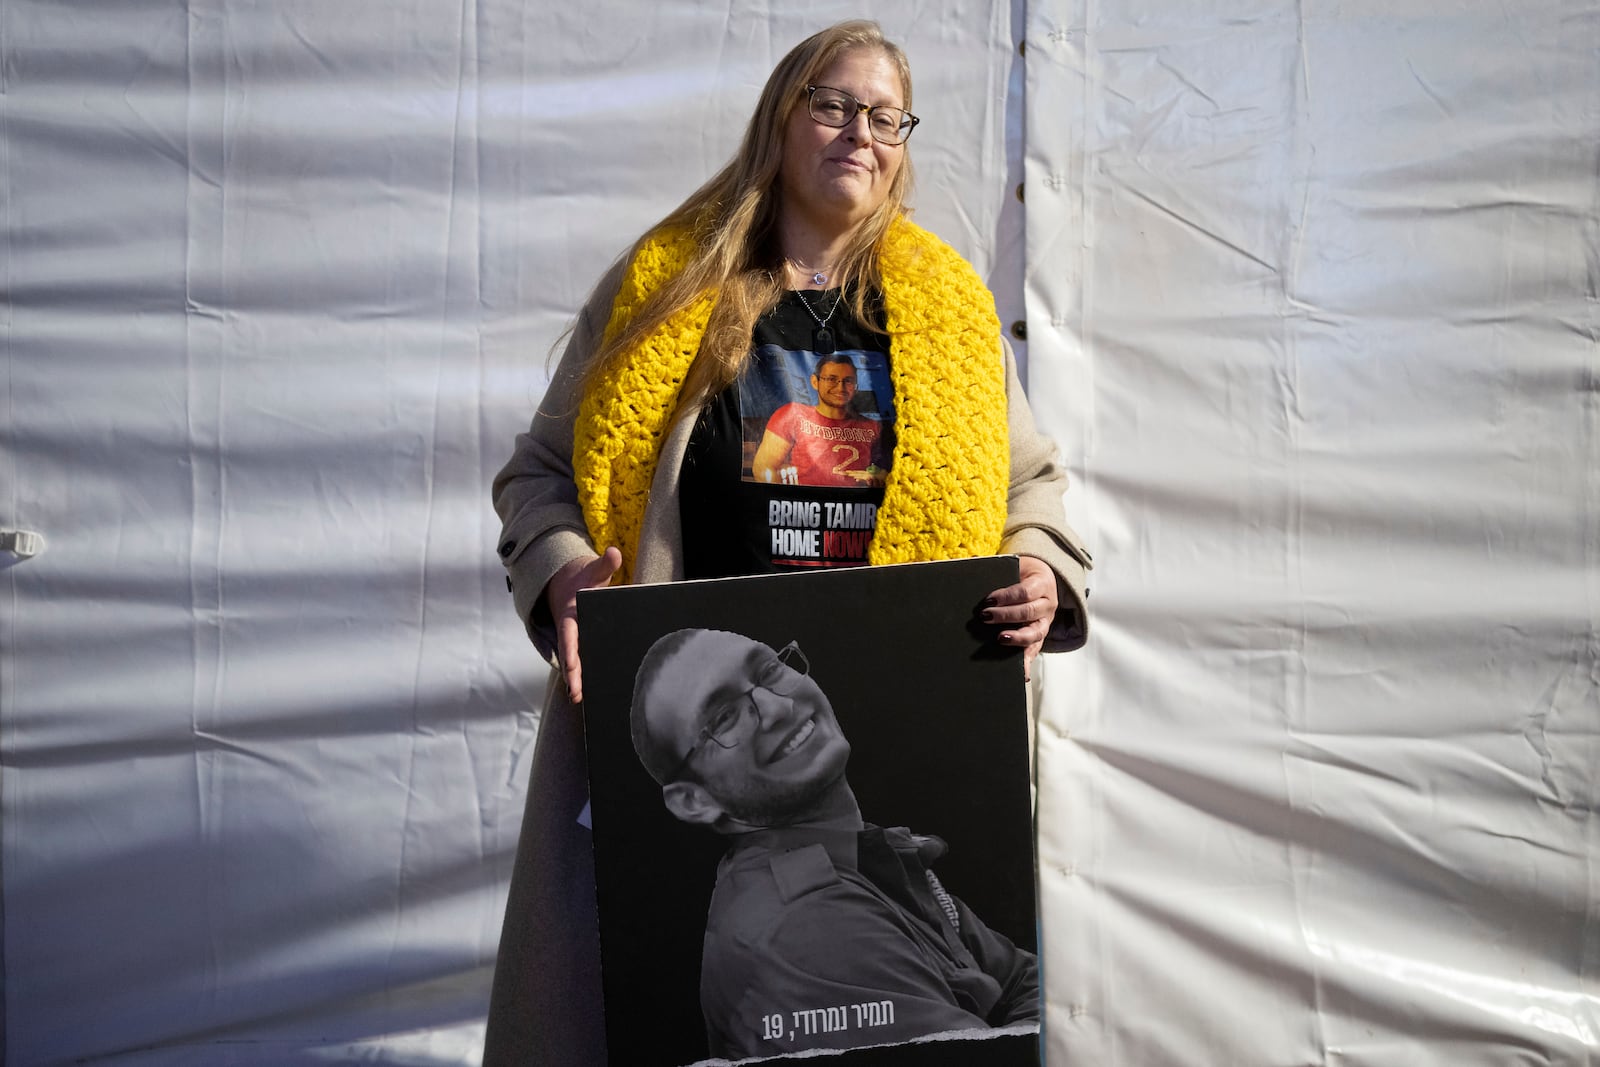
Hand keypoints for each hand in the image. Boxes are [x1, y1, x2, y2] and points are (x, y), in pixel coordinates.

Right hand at [546, 546, 621, 703]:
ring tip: (578, 699)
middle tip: (576, 694)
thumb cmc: (583, 578)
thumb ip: (604, 564)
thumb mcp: (592, 570)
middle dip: (572, 674)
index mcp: (570, 616)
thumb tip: (614, 553)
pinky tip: (591, 692)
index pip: (569, 636)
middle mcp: (570, 630)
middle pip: (571, 655)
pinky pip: (583, 659)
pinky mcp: (581, 643)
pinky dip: (584, 674)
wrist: (566, 583)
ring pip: (575, 661)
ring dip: (577, 679)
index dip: (570, 651)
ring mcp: (575, 638)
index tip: (572, 666)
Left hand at [981, 556, 1058, 679]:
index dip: (1007, 596)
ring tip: (1000, 639)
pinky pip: (1035, 651)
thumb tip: (970, 562)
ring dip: (1017, 638)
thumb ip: (994, 567)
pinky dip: (1027, 662)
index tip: (988, 600)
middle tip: (985, 616)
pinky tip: (1019, 673)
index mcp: (1042, 584)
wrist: (1042, 580)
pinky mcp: (1040, 637)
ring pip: (1035, 633)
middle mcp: (1047, 605)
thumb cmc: (1022, 574)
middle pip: (1029, 612)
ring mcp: (1045, 622)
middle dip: (1006, 615)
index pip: (1025, 591)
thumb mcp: (1013, 566)